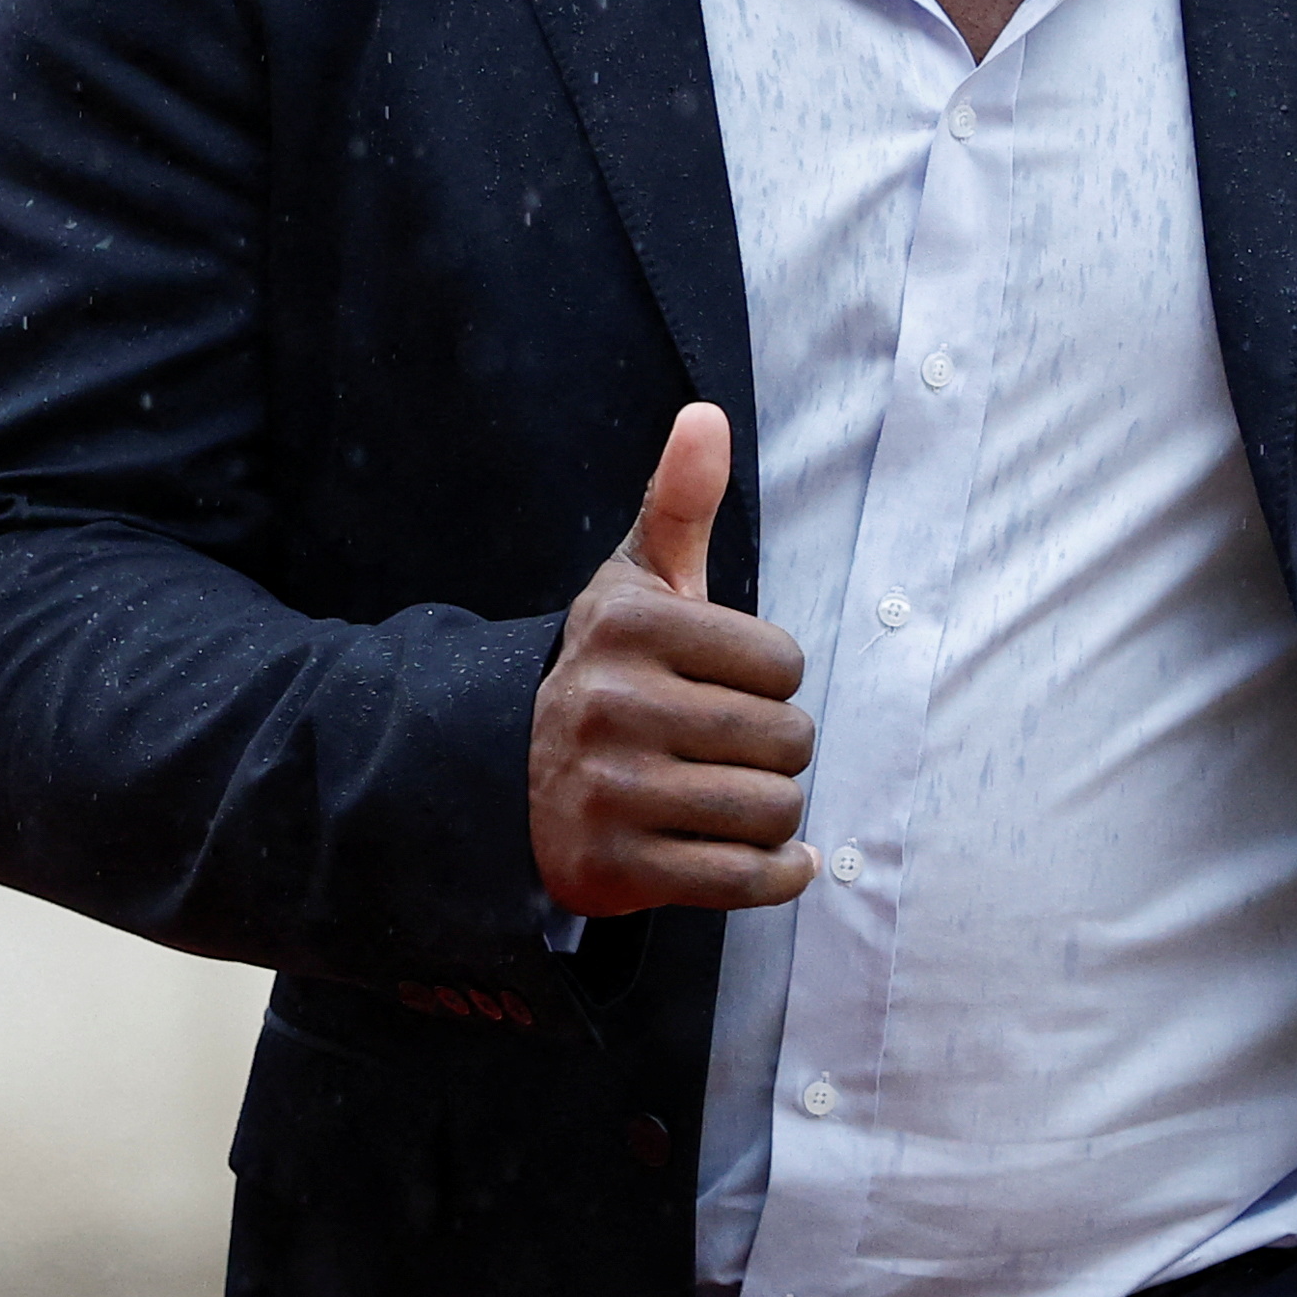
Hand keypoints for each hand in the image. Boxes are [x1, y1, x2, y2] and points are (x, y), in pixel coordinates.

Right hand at [532, 404, 819, 915]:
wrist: (510, 778)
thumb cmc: (607, 673)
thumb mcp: (633, 587)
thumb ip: (678, 503)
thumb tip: (706, 416)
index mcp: (625, 628)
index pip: (784, 662)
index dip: (771, 679)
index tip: (727, 683)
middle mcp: (610, 707)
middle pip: (787, 740)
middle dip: (777, 749)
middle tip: (731, 748)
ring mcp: (609, 794)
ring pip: (773, 810)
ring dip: (773, 812)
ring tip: (732, 796)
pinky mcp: (612, 870)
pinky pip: (744, 881)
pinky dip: (778, 874)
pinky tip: (774, 858)